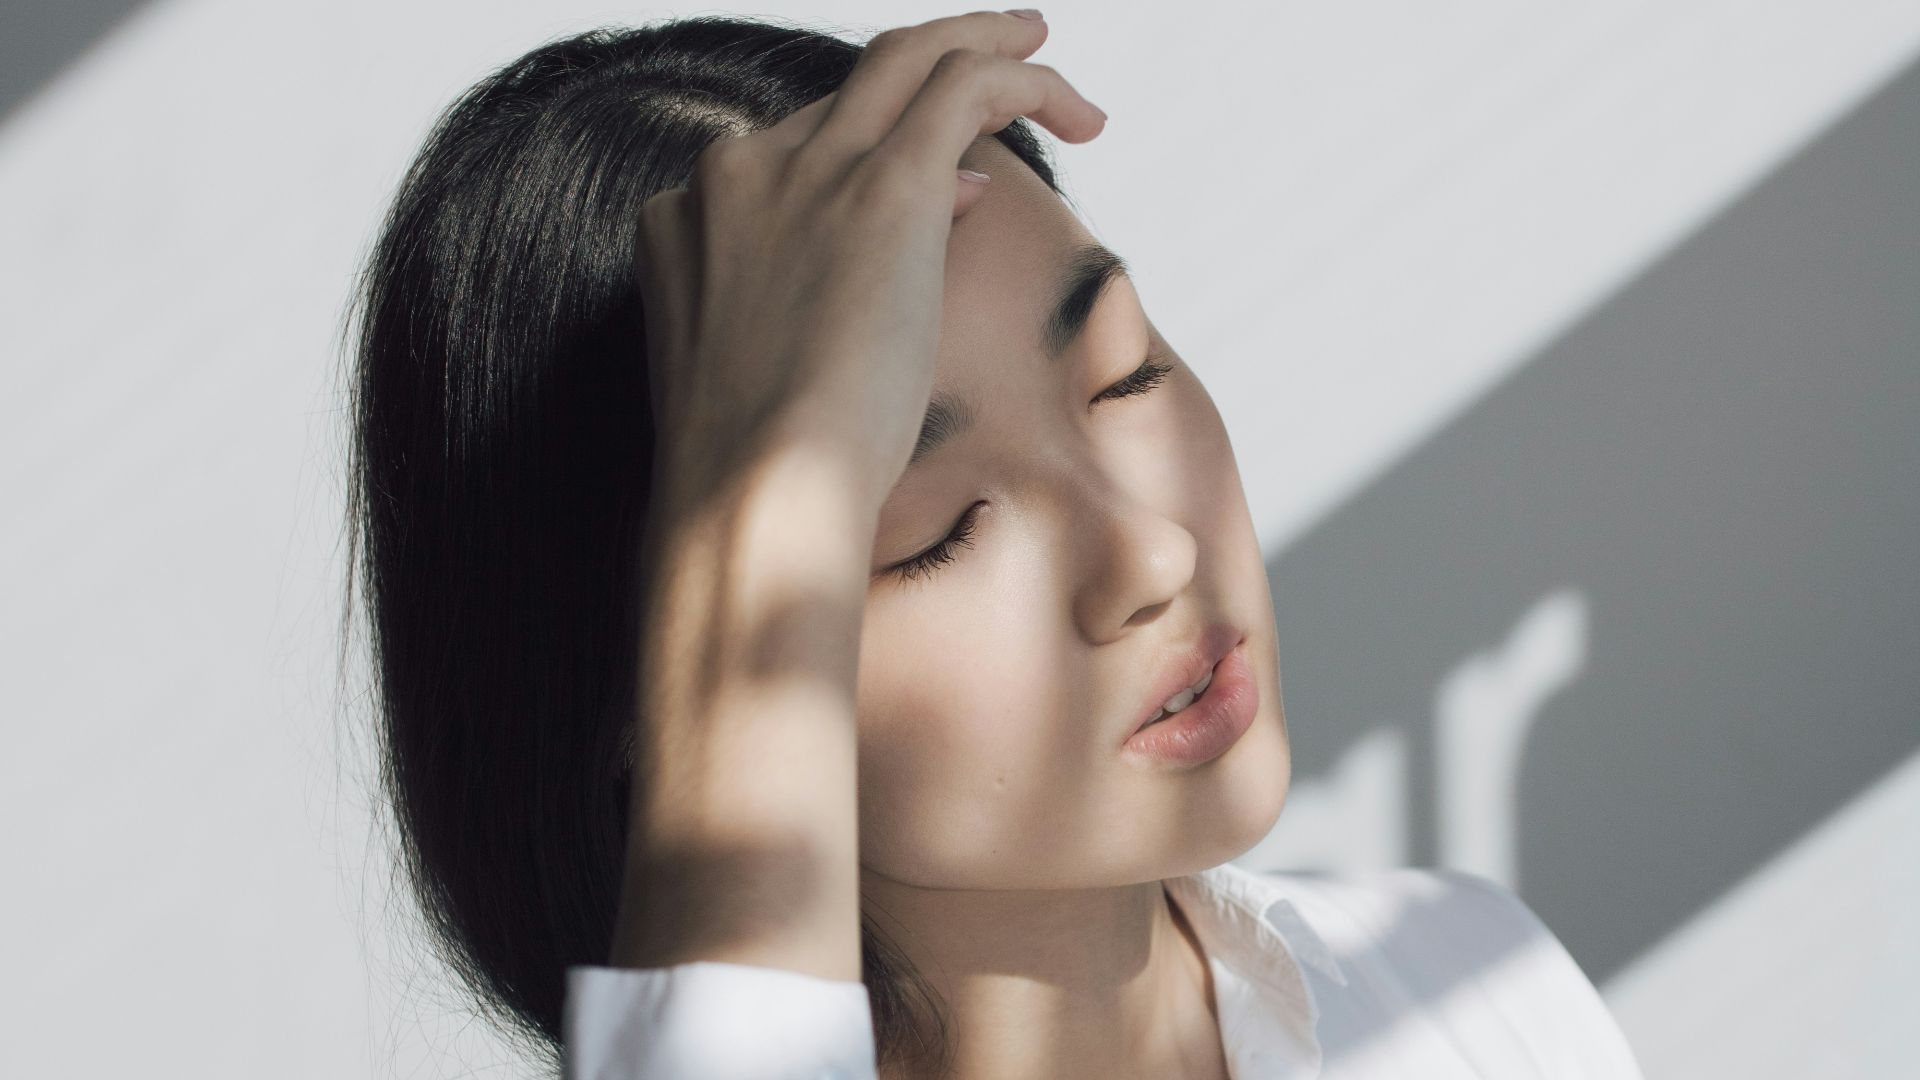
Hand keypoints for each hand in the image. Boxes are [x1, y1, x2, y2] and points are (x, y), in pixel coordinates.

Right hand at [632, 9, 1106, 520]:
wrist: (752, 495)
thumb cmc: (761, 473)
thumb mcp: (770, 368)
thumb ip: (824, 285)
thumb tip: (948, 199)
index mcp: (686, 219)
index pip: (796, 152)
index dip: (874, 156)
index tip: (947, 191)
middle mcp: (736, 174)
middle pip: (849, 89)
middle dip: (930, 64)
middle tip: (1005, 58)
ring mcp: (805, 171)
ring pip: (908, 58)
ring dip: (984, 46)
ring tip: (1045, 54)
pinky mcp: (881, 186)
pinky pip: (962, 86)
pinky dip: (1022, 78)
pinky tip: (1072, 107)